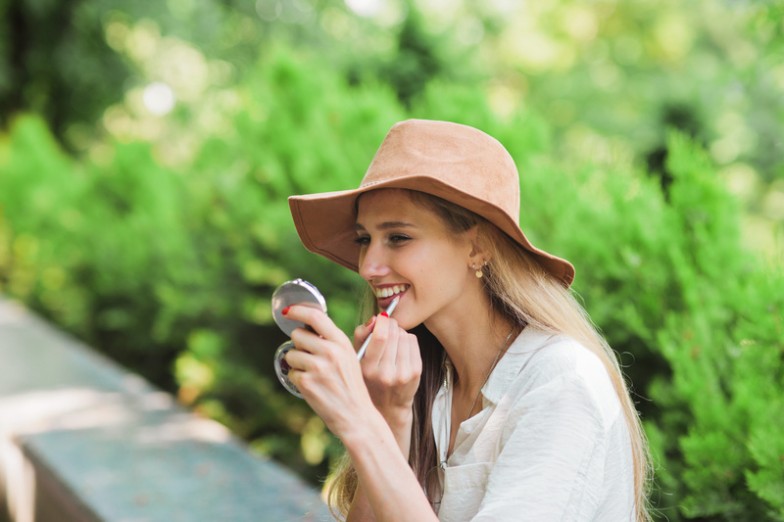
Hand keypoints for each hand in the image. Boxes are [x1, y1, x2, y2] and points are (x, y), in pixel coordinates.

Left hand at [283, 305, 375, 439]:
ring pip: (291, 354)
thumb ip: (331, 342)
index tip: (288, 312)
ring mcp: (317, 367)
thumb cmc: (351, 386)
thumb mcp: (349, 357)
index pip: (315, 317)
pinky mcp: (307, 383)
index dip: (298, 311)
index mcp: (342, 342)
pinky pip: (291, 373)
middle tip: (309, 357)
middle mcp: (330, 351)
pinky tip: (312, 386)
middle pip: (298, 334)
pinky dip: (298, 379)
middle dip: (298, 344)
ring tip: (313, 374)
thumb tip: (306, 328)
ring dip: (296, 363)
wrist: (356, 416)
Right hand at [354, 314, 421, 430]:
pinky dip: (407, 338)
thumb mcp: (357, 359)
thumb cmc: (369, 377)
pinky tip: (401, 346)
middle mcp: (386, 373)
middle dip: (391, 324)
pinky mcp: (416, 372)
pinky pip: (413, 342)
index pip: (380, 337)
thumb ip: (361, 336)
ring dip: (398, 332)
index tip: (381, 318)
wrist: (388, 406)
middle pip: (394, 334)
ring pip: (404, 336)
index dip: (382, 322)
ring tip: (393, 339)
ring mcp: (403, 374)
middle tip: (387, 325)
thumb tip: (375, 319)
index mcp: (368, 369)